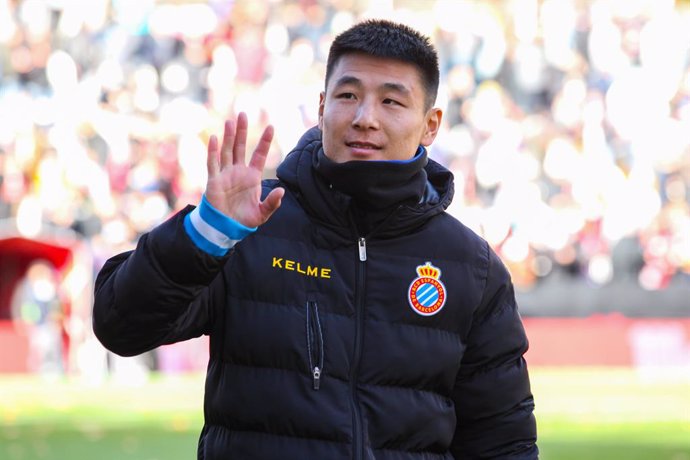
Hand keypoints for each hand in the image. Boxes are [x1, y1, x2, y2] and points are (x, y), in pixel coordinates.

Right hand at [205, 112, 283, 227]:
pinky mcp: (214, 180)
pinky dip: (213, 151)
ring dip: (229, 136)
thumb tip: (282, 191)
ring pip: (227, 151)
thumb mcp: (262, 213)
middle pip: (240, 147)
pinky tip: (214, 138)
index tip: (271, 126)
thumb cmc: (244, 219)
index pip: (259, 155)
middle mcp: (238, 171)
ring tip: (231, 121)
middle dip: (242, 131)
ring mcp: (225, 174)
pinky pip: (213, 163)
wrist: (225, 227)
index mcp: (252, 177)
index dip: (264, 142)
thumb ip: (272, 203)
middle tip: (243, 114)